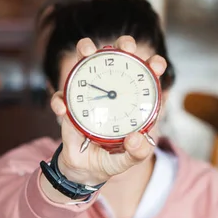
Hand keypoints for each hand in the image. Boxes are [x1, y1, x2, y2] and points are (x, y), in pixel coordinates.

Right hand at [49, 36, 167, 185]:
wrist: (86, 170)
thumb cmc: (112, 158)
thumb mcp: (129, 159)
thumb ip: (137, 152)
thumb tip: (135, 138)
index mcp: (133, 101)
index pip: (146, 78)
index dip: (153, 65)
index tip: (157, 63)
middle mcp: (113, 92)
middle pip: (119, 61)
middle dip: (124, 46)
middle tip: (125, 46)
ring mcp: (90, 96)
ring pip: (88, 66)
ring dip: (87, 53)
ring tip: (87, 51)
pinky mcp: (70, 106)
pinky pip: (62, 99)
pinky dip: (60, 100)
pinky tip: (62, 106)